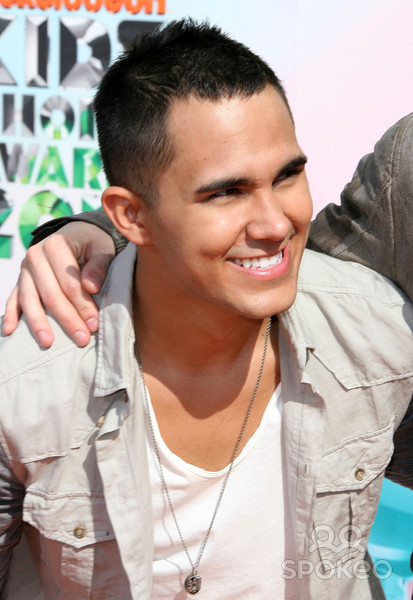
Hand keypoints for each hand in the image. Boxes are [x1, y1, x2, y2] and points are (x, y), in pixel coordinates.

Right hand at [2, 222, 115, 346]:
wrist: (77, 233)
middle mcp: (35, 255)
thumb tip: (90, 287)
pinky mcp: (21, 278)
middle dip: (66, 319)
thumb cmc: (93, 242)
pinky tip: (10, 331)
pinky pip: (13, 297)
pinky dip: (11, 314)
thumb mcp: (103, 248)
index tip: (94, 324)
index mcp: (56, 246)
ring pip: (29, 299)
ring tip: (47, 342)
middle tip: (81, 339)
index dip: (82, 305)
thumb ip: (99, 266)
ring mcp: (25, 268)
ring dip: (38, 322)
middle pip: (50, 294)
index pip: (69, 283)